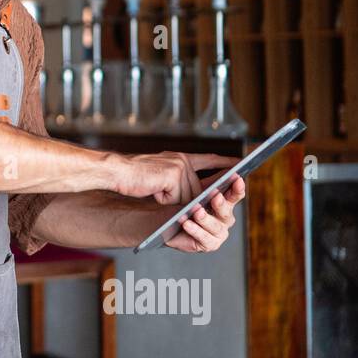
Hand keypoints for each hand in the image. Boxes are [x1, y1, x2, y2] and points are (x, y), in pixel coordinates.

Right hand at [111, 151, 238, 203]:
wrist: (117, 171)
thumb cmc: (134, 176)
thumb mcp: (161, 176)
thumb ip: (179, 181)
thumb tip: (195, 198)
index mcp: (181, 158)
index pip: (208, 160)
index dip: (224, 163)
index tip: (239, 164)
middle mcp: (183, 160)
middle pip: (196, 191)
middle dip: (181, 198)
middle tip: (160, 189)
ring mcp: (180, 167)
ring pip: (187, 198)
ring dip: (170, 199)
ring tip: (154, 188)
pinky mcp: (174, 176)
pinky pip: (176, 199)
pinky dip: (163, 199)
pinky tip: (153, 189)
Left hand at [163, 176, 245, 252]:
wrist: (164, 222)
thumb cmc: (181, 204)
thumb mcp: (196, 189)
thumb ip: (213, 180)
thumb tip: (228, 164)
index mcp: (225, 202)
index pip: (235, 194)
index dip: (237, 187)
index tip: (237, 178)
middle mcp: (225, 218)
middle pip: (227, 211)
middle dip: (220, 203)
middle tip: (215, 195)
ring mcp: (218, 233)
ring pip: (215, 226)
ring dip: (205, 218)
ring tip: (196, 210)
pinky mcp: (209, 244)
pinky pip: (203, 238)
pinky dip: (195, 230)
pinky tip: (187, 223)